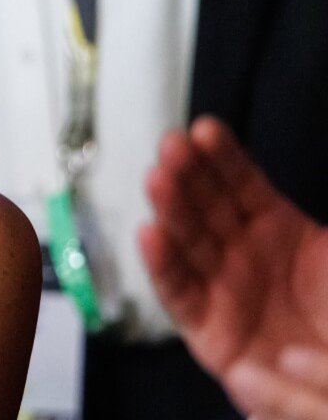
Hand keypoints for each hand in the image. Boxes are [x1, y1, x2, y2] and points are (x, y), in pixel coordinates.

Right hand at [138, 115, 327, 414]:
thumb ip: (324, 229)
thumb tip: (265, 173)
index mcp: (280, 230)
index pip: (243, 184)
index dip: (223, 158)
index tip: (203, 131)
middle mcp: (243, 253)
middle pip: (208, 206)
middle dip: (188, 174)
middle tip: (172, 147)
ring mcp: (222, 288)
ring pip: (188, 241)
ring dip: (169, 208)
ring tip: (158, 178)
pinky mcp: (205, 329)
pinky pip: (179, 293)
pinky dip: (162, 264)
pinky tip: (150, 233)